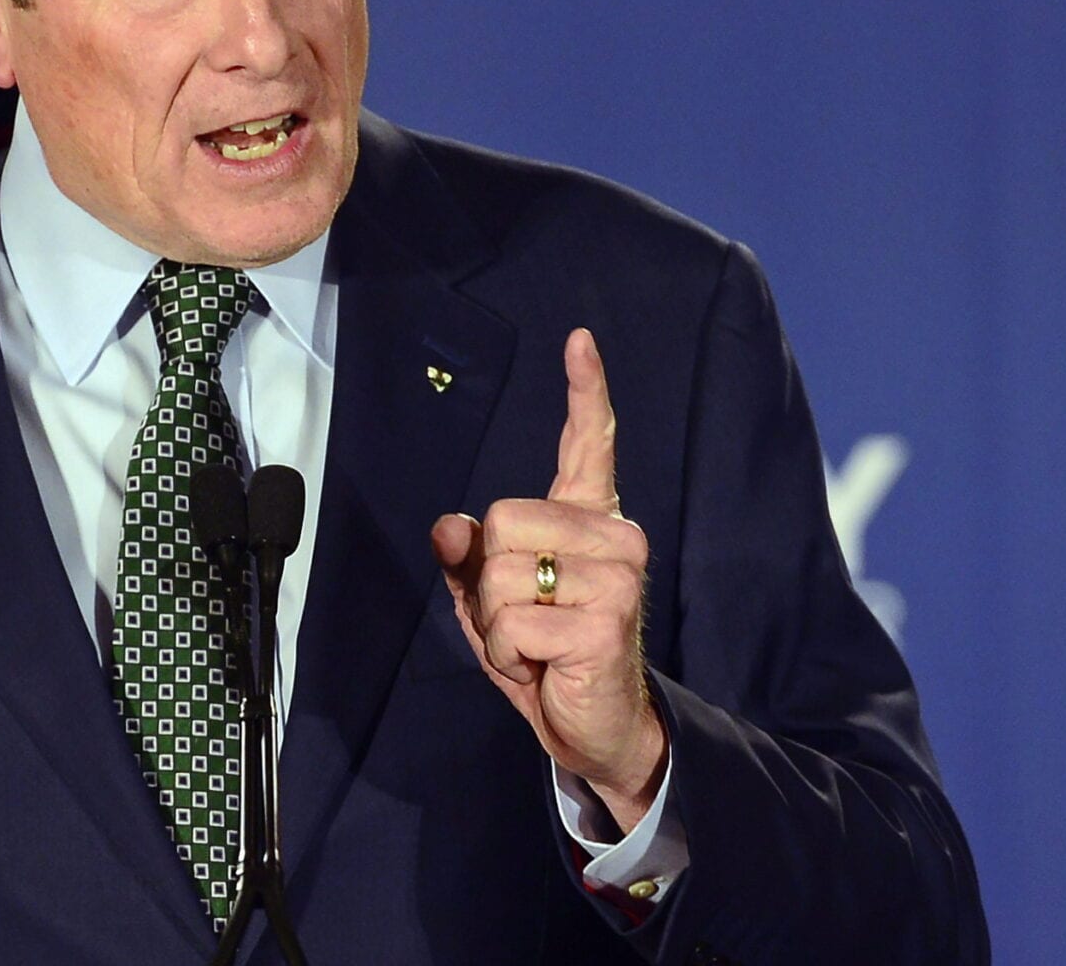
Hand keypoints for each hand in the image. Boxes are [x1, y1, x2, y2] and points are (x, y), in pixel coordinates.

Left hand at [430, 328, 666, 832]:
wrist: (596, 724)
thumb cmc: (545, 652)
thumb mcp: (492, 602)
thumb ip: (468, 559)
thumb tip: (448, 528)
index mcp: (590, 520)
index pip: (589, 443)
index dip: (585, 391)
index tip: (580, 340)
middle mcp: (614, 537)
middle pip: (500, 522)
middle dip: (485, 582)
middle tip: (524, 620)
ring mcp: (617, 578)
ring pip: (499, 575)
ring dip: (495, 625)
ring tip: (535, 644)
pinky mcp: (606, 621)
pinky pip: (513, 623)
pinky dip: (508, 654)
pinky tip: (545, 666)